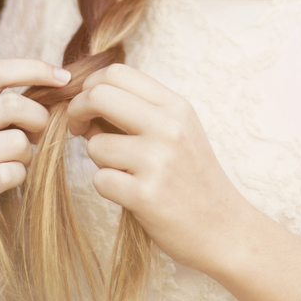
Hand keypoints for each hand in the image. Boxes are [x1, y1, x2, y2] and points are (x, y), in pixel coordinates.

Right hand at [0, 59, 70, 256]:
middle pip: (10, 106)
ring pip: (15, 143)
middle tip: (42, 134)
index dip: (34, 69)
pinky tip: (8, 184)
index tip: (64, 78)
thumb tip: (62, 83)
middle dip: (39, 119)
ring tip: (17, 164)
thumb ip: (13, 107)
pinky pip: (10, 173)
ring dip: (28, 155)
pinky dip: (20, 177)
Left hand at [67, 63, 242, 271]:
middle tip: (80, 129)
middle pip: (98, 96)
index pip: (117, 73)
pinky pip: (100, 180)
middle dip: (77, 111)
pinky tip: (130, 193)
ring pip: (95, 145)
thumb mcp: (178, 131)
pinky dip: (107, 187)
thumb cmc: (192, 177)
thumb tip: (88, 99)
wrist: (223, 228)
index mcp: (175, 106)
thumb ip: (140, 110)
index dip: (91, 86)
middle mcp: (168, 127)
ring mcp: (158, 161)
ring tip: (125, 172)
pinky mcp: (146, 195)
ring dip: (99, 160)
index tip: (89, 106)